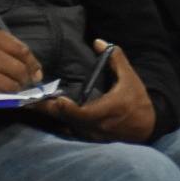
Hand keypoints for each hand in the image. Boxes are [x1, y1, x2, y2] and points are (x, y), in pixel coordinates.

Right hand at [0, 29, 42, 92]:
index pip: (22, 51)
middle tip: (26, 81)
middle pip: (19, 69)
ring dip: (17, 89)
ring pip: (11, 85)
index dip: (33, 63)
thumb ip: (9, 45)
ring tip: (14, 87)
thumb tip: (33, 66)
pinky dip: (5, 95)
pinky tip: (3, 92)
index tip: (37, 71)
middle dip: (27, 78)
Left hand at [40, 41, 155, 142]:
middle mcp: (98, 126)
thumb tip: (97, 41)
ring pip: (68, 128)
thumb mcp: (129, 76)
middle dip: (49, 111)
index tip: (56, 99)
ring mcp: (95, 135)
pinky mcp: (92, 139)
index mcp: (108, 110)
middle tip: (31, 102)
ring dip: (53, 118)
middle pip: (68, 121)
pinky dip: (61, 123)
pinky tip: (49, 115)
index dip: (67, 108)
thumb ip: (115, 58)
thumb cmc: (138, 99)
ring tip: (35, 107)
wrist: (148, 124)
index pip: (82, 113)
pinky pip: (72, 132)